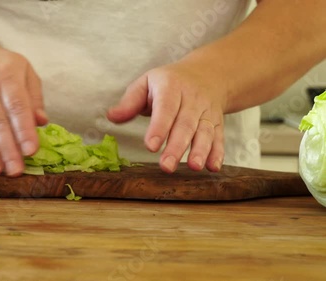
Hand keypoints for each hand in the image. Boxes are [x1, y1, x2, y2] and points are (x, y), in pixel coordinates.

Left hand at [107, 63, 226, 172]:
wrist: (206, 74)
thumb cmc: (169, 82)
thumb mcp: (146, 83)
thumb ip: (129, 102)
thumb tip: (112, 116)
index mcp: (171, 87)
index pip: (165, 108)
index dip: (159, 127)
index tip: (150, 146)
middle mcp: (192, 99)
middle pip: (185, 124)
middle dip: (176, 146)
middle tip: (166, 166)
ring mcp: (206, 111)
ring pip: (205, 132)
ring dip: (201, 150)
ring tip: (194, 167)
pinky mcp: (217, 122)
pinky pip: (219, 137)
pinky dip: (217, 153)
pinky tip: (213, 167)